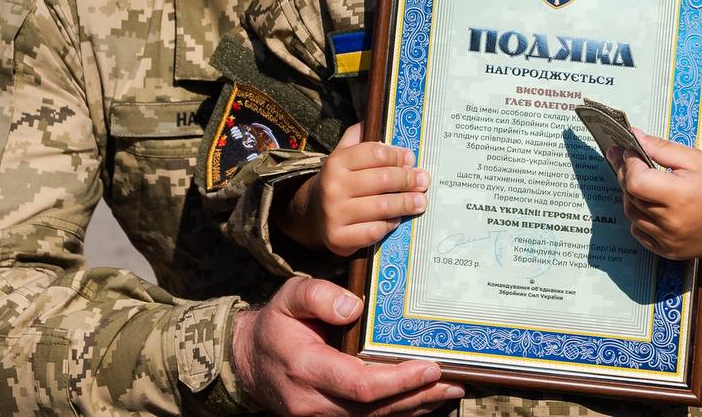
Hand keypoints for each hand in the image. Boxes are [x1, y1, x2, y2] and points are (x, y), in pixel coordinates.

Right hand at [231, 277, 462, 415]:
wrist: (247, 360)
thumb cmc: (275, 324)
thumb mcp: (289, 296)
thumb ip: (319, 296)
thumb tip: (355, 308)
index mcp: (306, 369)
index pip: (360, 385)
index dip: (398, 381)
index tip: (430, 367)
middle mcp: (314, 402)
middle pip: (374, 408)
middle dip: (417, 396)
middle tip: (454, 381)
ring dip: (414, 407)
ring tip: (450, 390)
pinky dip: (399, 410)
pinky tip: (425, 400)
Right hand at [282, 124, 427, 256]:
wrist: (312, 213)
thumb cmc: (339, 180)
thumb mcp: (343, 154)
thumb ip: (359, 136)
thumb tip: (378, 117)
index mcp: (336, 162)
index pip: (375, 153)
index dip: (398, 156)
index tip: (411, 159)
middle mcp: (333, 187)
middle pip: (383, 180)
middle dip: (409, 180)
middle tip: (424, 181)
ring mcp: (335, 214)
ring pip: (383, 206)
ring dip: (407, 203)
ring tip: (421, 201)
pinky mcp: (339, 238)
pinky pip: (375, 230)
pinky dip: (390, 224)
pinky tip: (397, 219)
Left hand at [606, 130, 701, 259]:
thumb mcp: (694, 158)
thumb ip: (661, 148)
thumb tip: (634, 137)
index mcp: (679, 197)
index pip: (636, 181)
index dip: (628, 164)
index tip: (630, 153)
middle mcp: (671, 223)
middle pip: (631, 196)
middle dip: (626, 175)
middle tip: (629, 161)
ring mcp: (669, 241)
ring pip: (632, 215)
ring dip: (631, 196)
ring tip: (643, 182)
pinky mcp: (669, 251)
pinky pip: (639, 233)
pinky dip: (639, 218)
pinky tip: (650, 206)